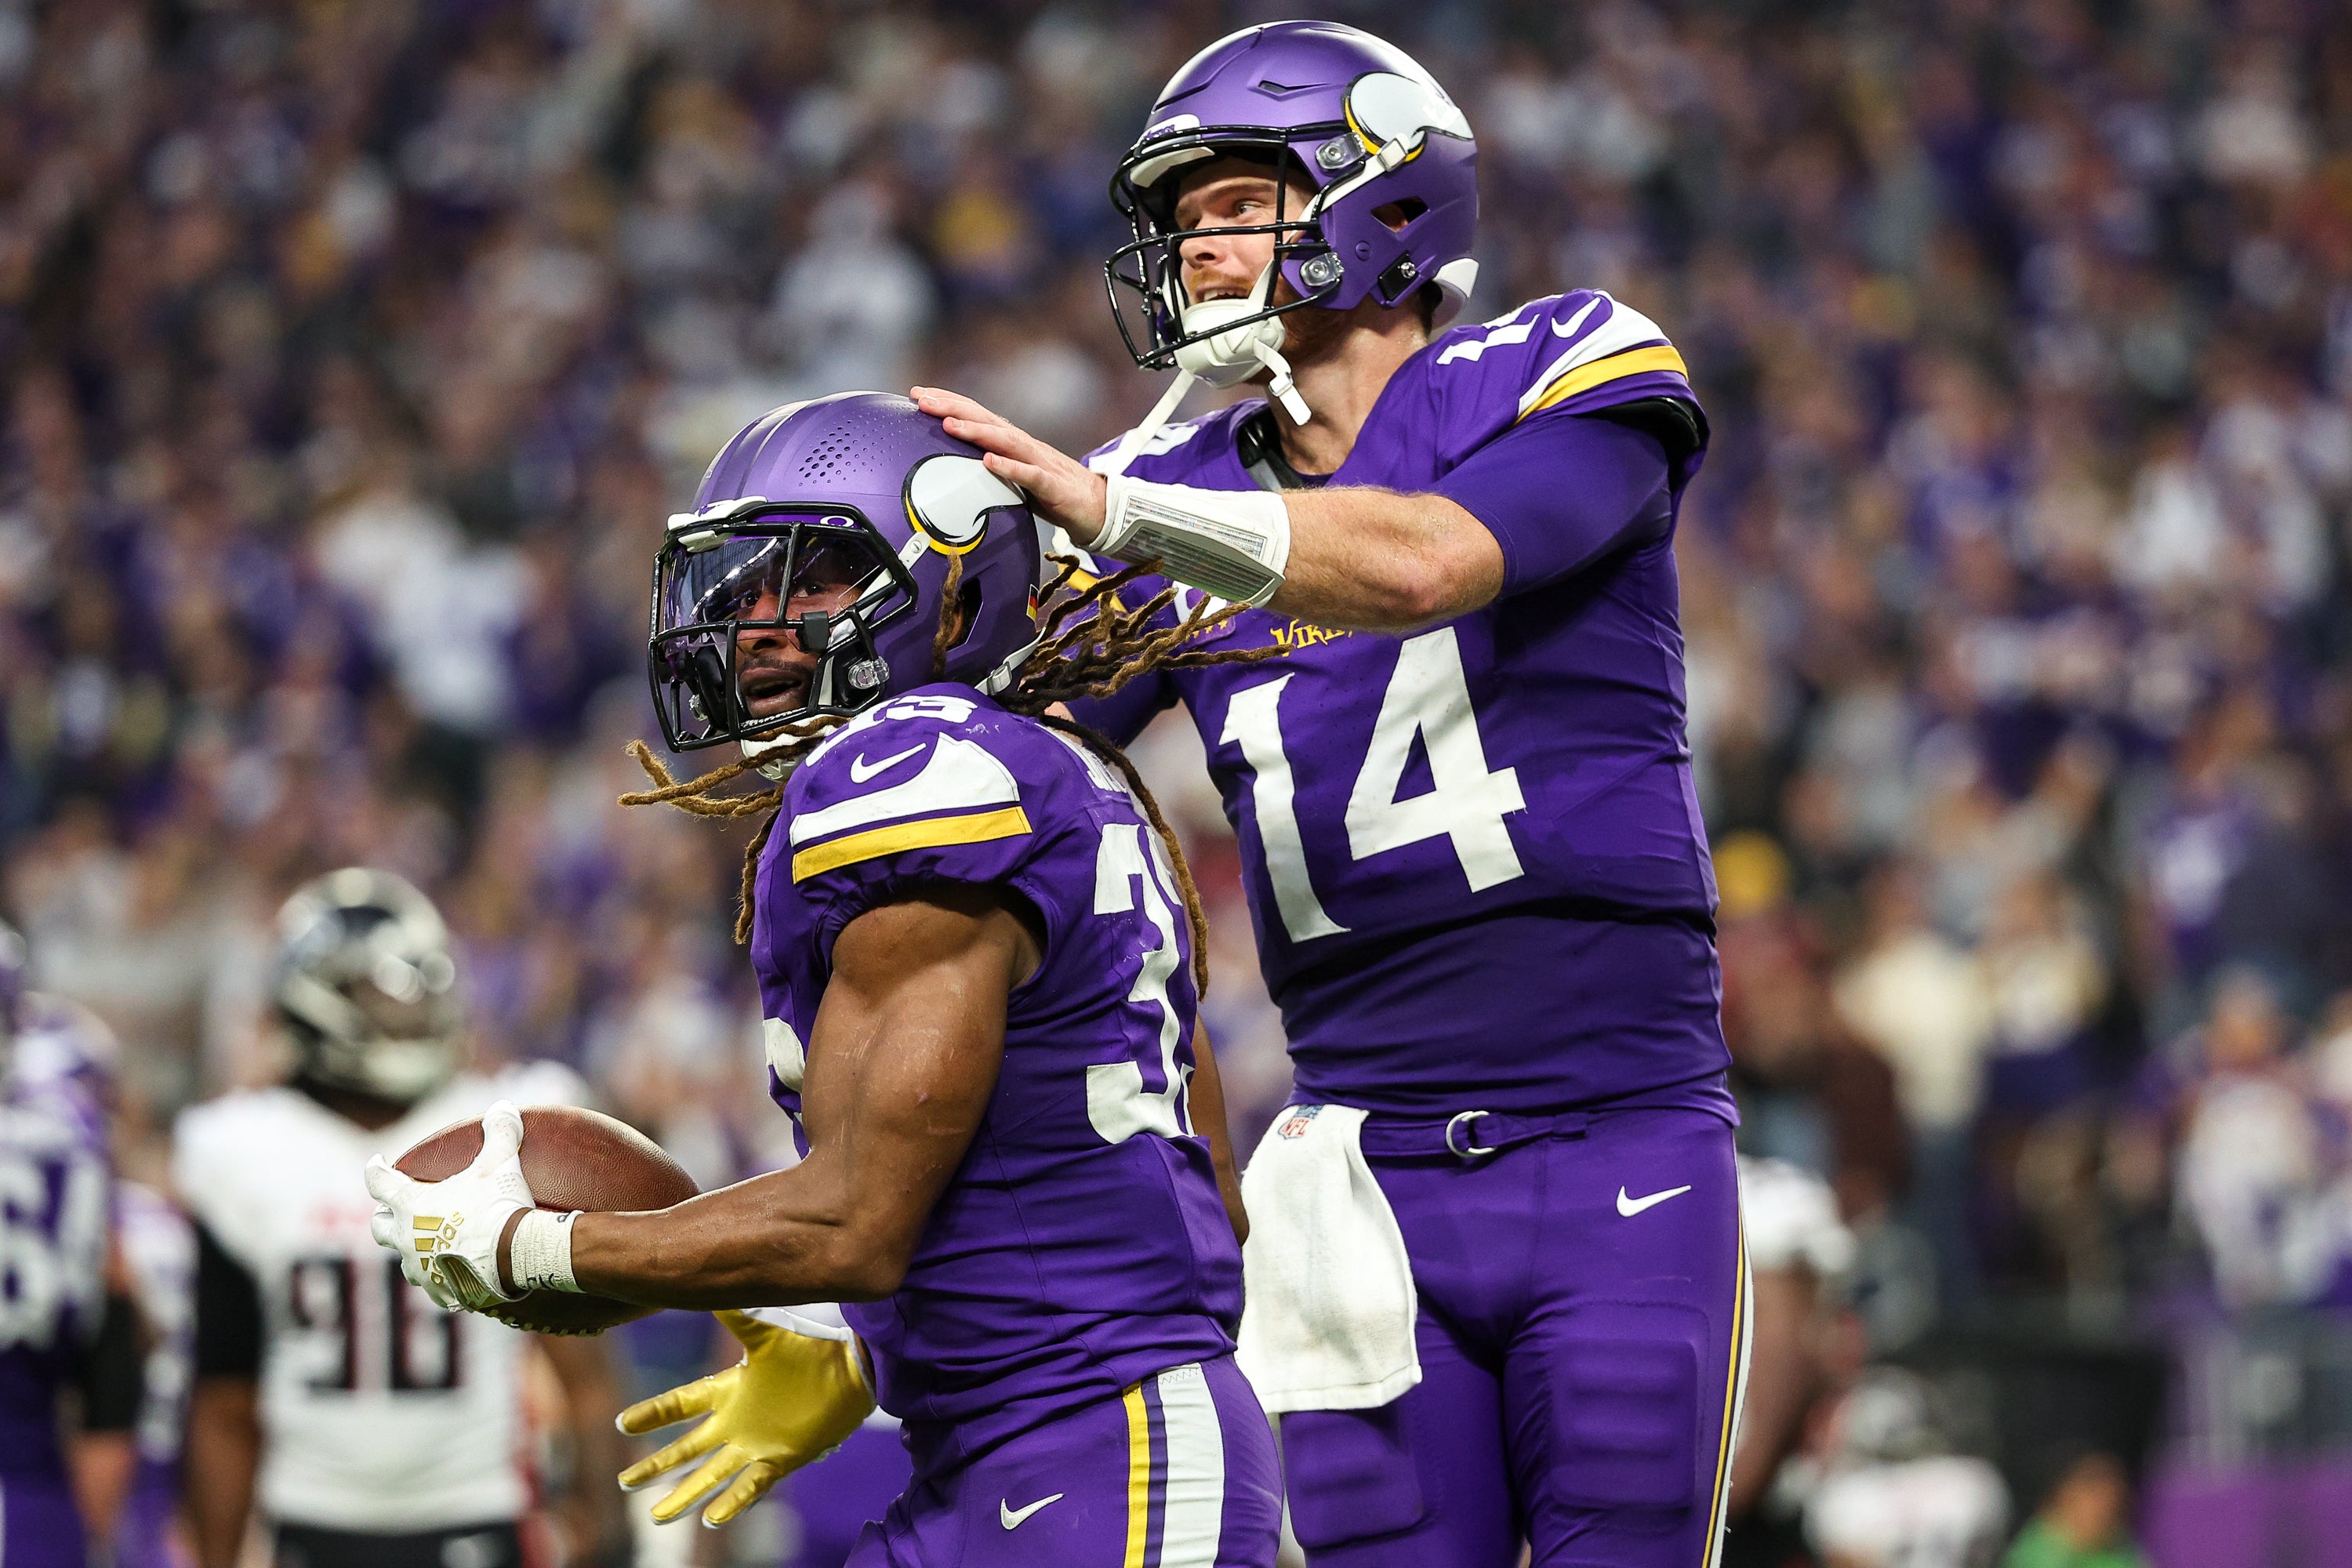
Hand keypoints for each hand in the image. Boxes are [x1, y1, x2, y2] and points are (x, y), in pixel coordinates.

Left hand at [364, 1101, 534, 1311]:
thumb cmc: (500, 1205)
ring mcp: (421, 1269)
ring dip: (413, 1250)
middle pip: (379, 1227)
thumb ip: (500, 1131)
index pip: (378, 1182)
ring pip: (404, 1261)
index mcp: (411, 1204)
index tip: (376, 1162)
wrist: (515, 1255)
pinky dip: (442, 1278)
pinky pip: (435, 1287)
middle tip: (398, 1209)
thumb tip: (503, 1106)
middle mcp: (406, 1238)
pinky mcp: (441, 1291)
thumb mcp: (502, 1161)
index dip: (375, 1169)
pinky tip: (457, 1276)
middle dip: (386, 1216)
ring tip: (430, 1246)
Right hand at [617, 1308, 875, 1527]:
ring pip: (712, 1475)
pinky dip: (732, 1503)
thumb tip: (710, 1284)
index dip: (653, 1414)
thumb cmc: (812, 1349)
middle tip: (626, 1482)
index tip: (622, 1422)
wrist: (854, 1371)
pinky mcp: (781, 1459)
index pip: (681, 1404)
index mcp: (730, 1389)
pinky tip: (712, 1521)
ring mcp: (756, 1443)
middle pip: (687, 1449)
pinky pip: (751, 1485)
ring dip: (685, 1495)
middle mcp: (737, 1421)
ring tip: (658, 1518)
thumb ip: (738, 1315)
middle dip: (657, 1466)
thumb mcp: (768, 1334)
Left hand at [910, 387, 1108, 544]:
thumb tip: (957, 468)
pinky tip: (989, 461)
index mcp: (1013, 442)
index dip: (948, 402)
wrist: (1098, 508)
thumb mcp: (1015, 477)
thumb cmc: (1054, 493)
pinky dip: (1008, 467)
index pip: (976, 415)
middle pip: (985, 419)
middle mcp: (1024, 445)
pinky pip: (1029, 474)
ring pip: (1005, 440)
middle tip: (921, 400)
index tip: (917, 394)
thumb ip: (991, 468)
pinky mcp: (1052, 485)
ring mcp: (1039, 462)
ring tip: (949, 425)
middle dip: (952, 407)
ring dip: (976, 431)